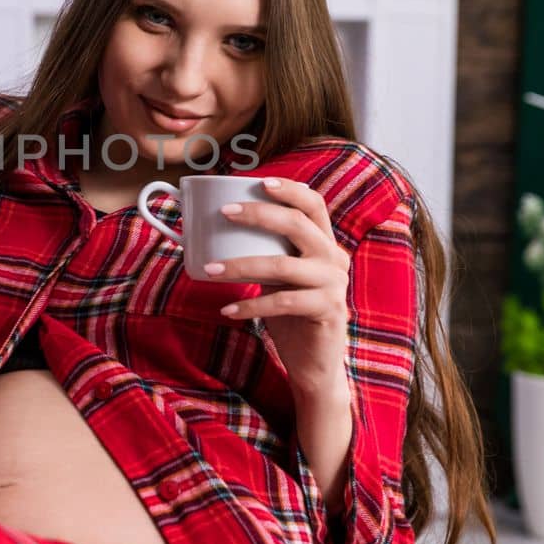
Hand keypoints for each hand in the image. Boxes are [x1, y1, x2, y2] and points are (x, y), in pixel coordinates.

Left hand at [203, 178, 352, 392]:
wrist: (315, 362)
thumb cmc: (289, 313)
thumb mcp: (278, 276)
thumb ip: (262, 252)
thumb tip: (213, 228)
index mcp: (324, 243)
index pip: (314, 204)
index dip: (289, 189)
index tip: (259, 181)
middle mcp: (334, 258)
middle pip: (298, 224)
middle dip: (258, 214)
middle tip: (223, 213)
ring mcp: (333, 285)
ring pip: (283, 265)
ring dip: (240, 265)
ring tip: (209, 269)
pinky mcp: (327, 311)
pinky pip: (283, 302)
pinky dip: (251, 305)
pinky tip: (228, 309)